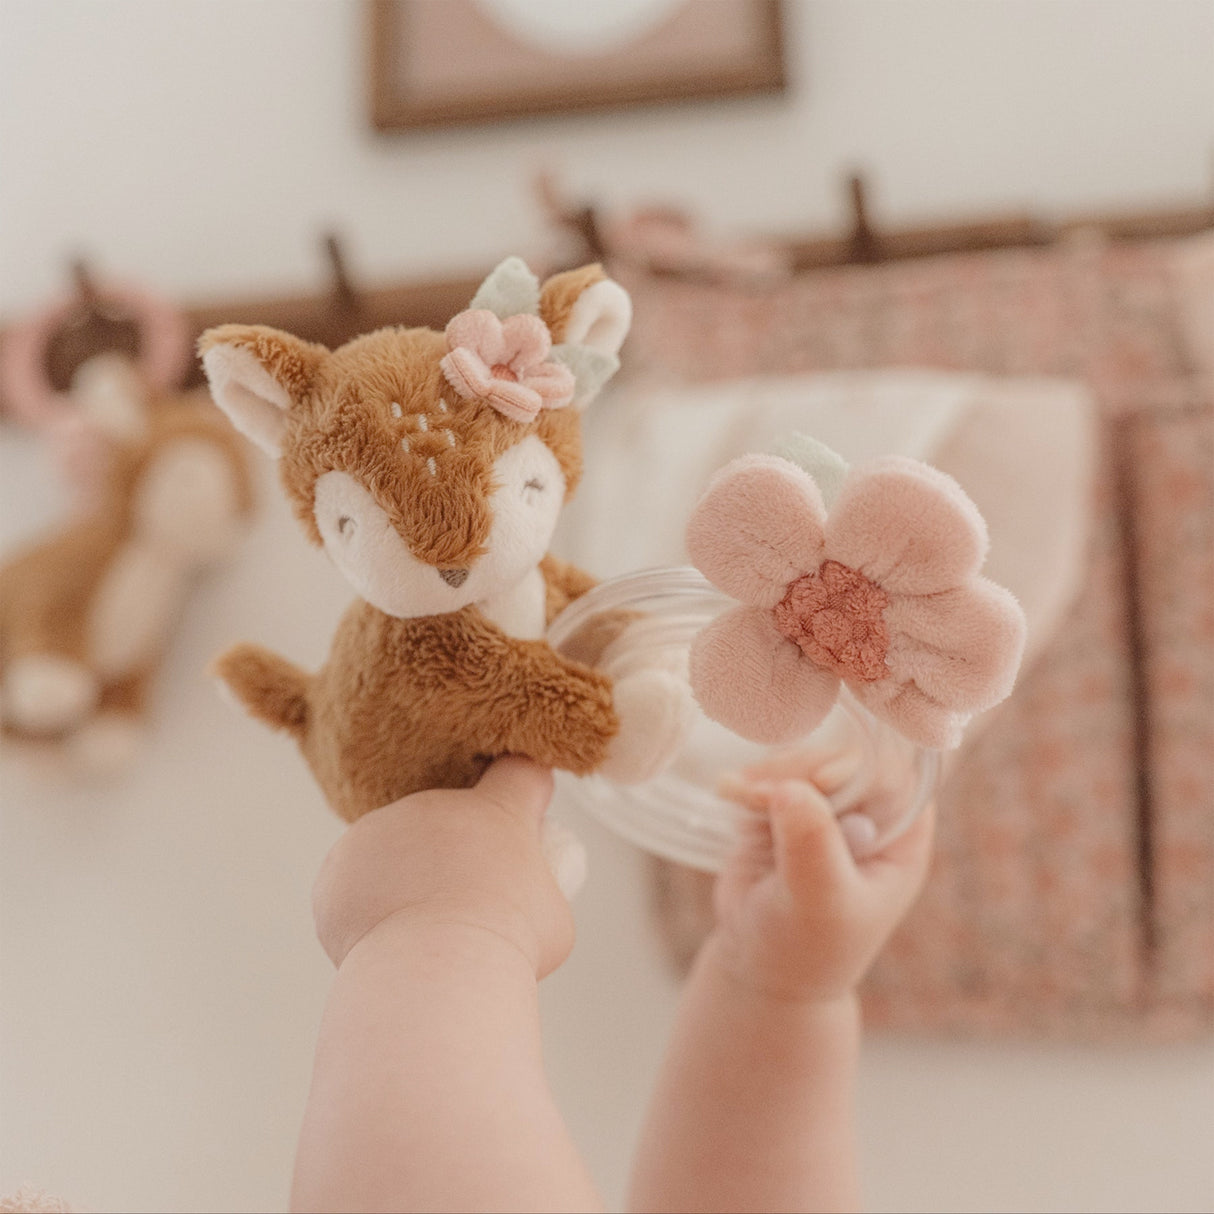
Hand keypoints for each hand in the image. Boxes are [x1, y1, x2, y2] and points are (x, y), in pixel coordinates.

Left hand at [311, 757, 573, 977]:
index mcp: (496, 810)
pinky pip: (353, 884)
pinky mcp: (339, 867)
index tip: (527, 816)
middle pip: (448, 821)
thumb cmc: (505, 947)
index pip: (518, 773)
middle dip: (454, 855)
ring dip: (405, 878)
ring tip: (420, 936)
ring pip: (395, 850)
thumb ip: (533, 896)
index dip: (525, 791)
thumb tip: (516, 904)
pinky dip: (363, 908)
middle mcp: (435, 806)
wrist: (435, 971)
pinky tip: (382, 940)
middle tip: (463, 911)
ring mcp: (381, 831)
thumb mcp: (552, 920)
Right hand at [711, 751, 933, 1003]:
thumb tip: (792, 789)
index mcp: (901, 840)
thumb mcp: (819, 903)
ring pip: (802, 763)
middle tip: (760, 795)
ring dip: (768, 775)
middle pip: (842, 760)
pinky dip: (748, 781)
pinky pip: (771, 776)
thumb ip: (813, 847)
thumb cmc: (807, 947)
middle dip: (799, 770)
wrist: (761, 967)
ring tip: (739, 797)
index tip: (821, 781)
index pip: (895, 777)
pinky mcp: (786, 811)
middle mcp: (870, 818)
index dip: (860, 768)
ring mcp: (826, 812)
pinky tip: (727, 793)